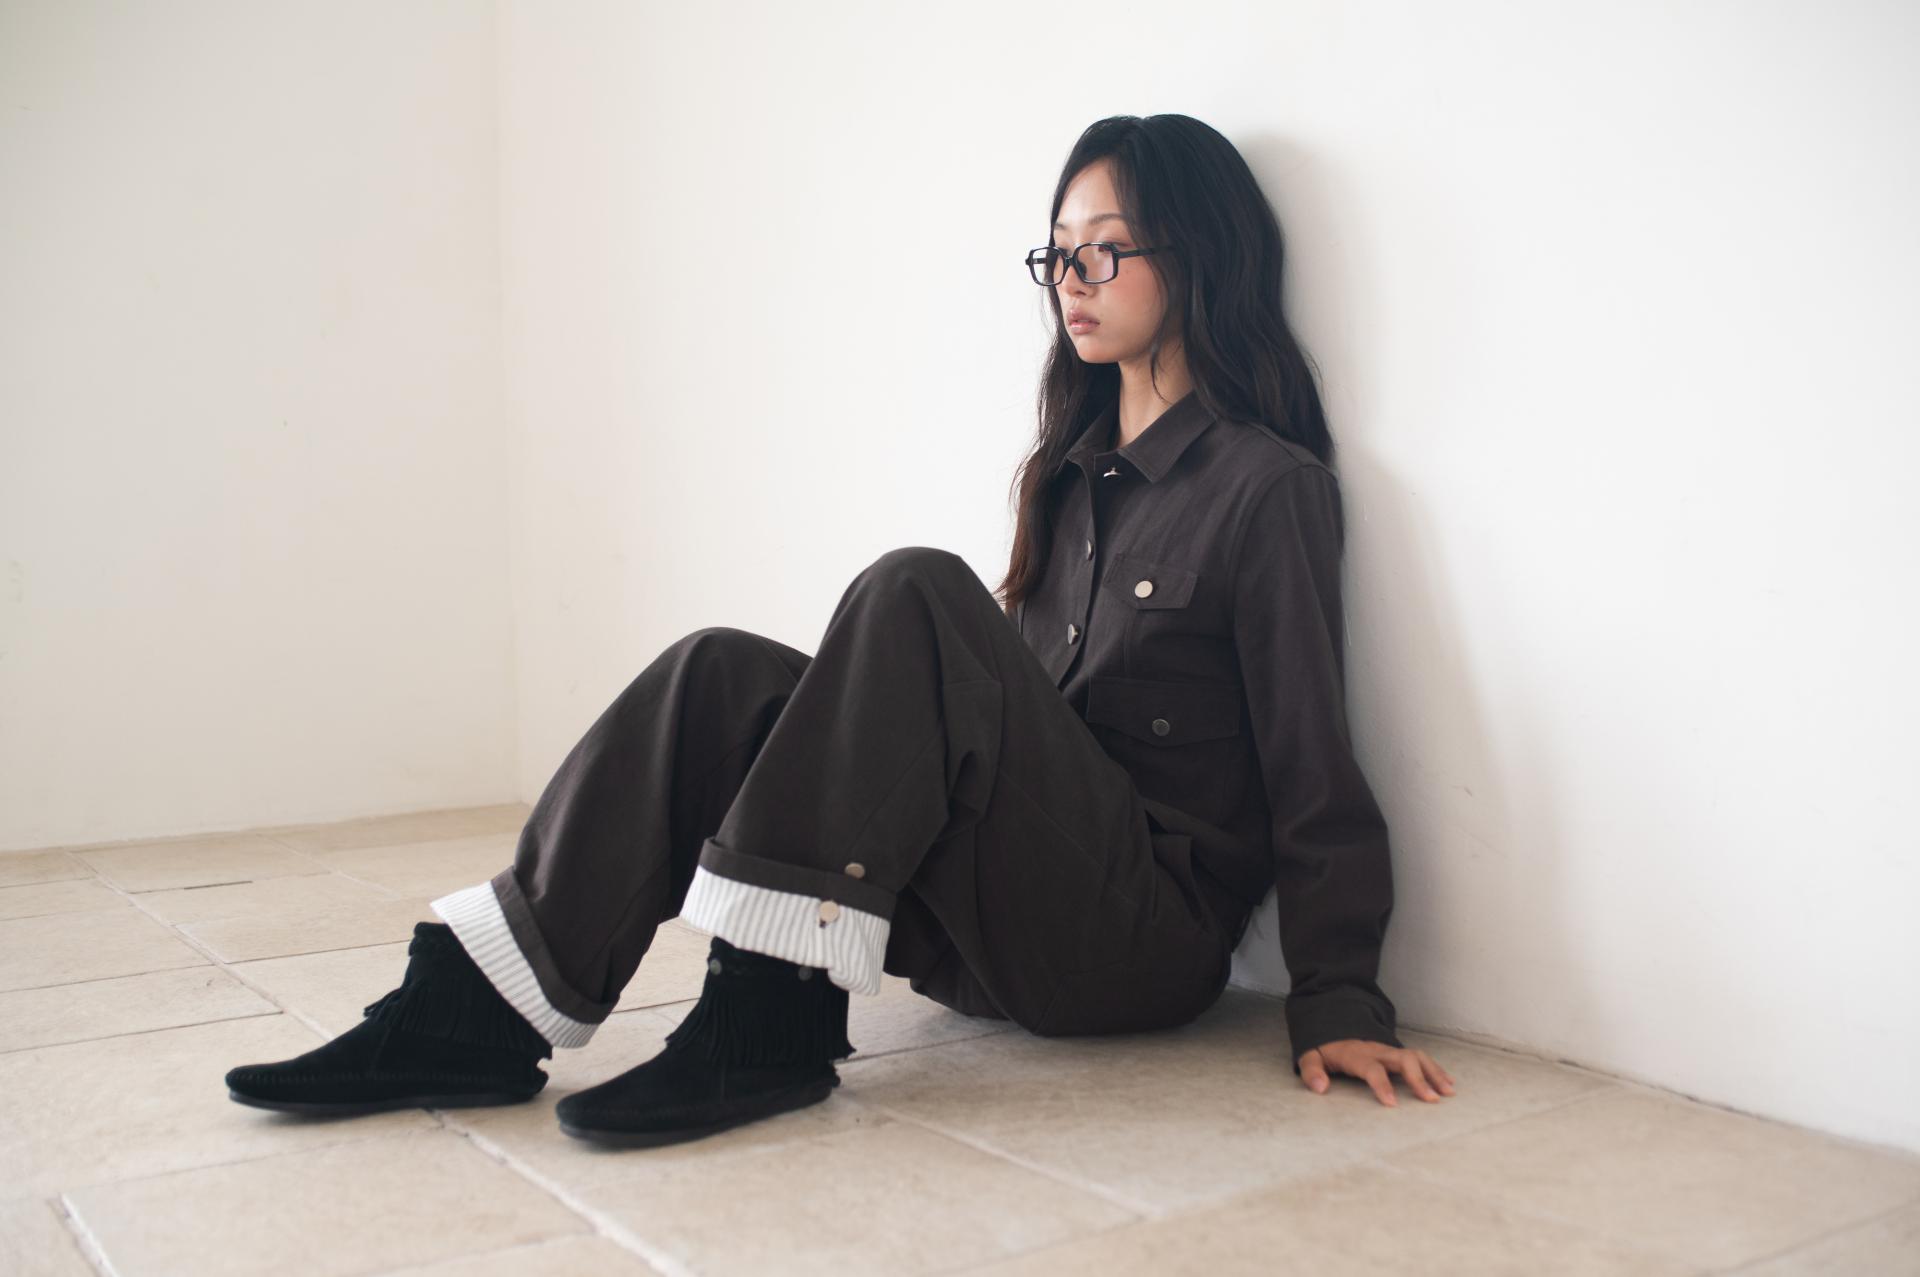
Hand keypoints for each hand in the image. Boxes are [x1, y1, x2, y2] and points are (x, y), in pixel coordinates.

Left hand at [1297, 1039, 1454, 1106]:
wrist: (1333, 1025)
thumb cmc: (1325, 1049)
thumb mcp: (1311, 1056)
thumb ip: (1312, 1071)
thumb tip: (1320, 1088)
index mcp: (1357, 1055)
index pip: (1372, 1069)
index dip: (1382, 1085)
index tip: (1392, 1104)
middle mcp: (1377, 1051)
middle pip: (1403, 1059)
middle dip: (1419, 1078)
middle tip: (1432, 1100)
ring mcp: (1390, 1051)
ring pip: (1416, 1057)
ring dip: (1433, 1074)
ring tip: (1448, 1093)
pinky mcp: (1397, 1053)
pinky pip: (1420, 1058)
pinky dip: (1435, 1070)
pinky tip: (1447, 1083)